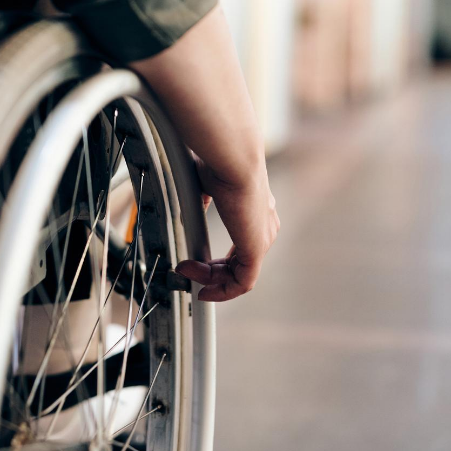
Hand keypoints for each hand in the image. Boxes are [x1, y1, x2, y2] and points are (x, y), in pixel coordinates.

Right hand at [176, 156, 279, 301]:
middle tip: (186, 270)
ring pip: (239, 275)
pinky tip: (203, 289)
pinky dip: (222, 291)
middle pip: (240, 264)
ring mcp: (262, 239)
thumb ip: (202, 201)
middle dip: (211, 273)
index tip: (195, 262)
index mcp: (257, 211)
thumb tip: (192, 210)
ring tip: (187, 273)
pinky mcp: (257, 249)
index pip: (242, 247)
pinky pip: (243, 283)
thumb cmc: (220, 163)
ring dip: (210, 279)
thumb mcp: (207, 185)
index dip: (218, 260)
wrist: (233, 159)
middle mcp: (264, 226)